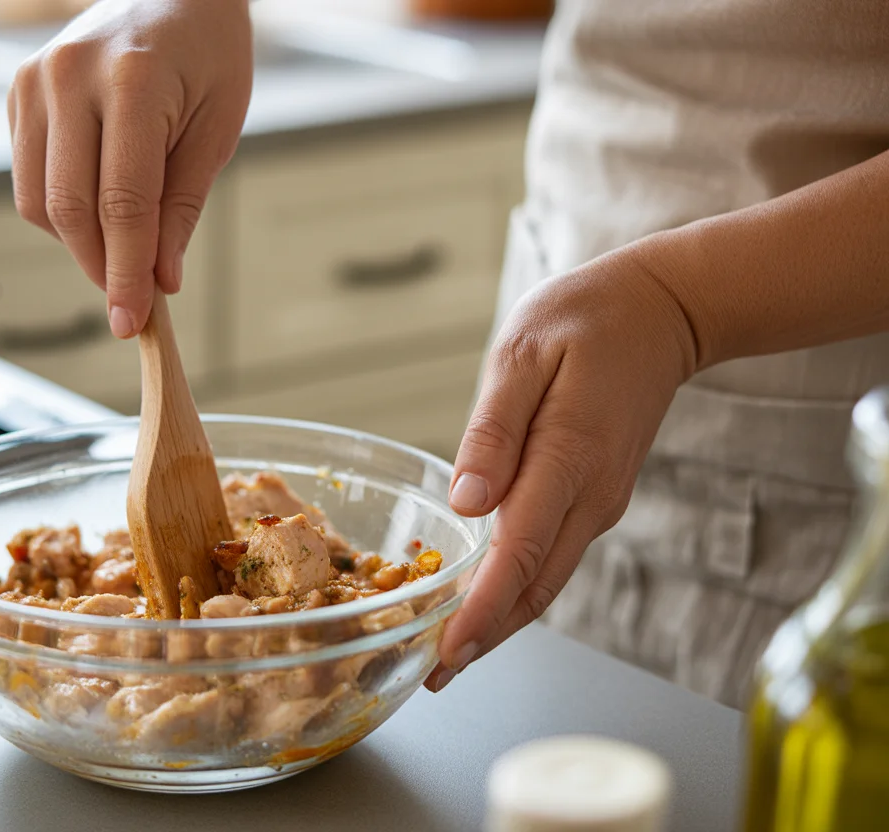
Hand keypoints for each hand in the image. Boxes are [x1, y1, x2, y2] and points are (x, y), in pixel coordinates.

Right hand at [8, 0, 252, 337]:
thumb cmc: (206, 53)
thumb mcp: (217, 129)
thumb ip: (181, 206)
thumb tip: (158, 280)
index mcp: (133, 82)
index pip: (121, 203)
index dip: (126, 272)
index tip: (134, 321)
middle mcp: (70, 76)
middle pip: (69, 208)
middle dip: (101, 267)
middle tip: (131, 301)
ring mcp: (35, 80)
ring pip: (38, 201)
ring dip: (79, 243)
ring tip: (123, 243)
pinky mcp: (18, 91)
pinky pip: (29, 178)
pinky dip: (61, 210)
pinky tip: (99, 203)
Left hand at [426, 245, 698, 691]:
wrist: (662, 312)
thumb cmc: (586, 321)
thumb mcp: (526, 353)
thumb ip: (495, 430)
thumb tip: (466, 503)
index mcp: (570, 457)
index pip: (520, 553)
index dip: (481, 609)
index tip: (447, 650)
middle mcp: (592, 495)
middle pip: (536, 586)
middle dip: (485, 636)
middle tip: (432, 675)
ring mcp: (601, 502)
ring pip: (548, 581)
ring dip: (502, 622)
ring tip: (450, 655)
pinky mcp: (598, 499)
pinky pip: (556, 558)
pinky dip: (519, 591)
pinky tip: (485, 602)